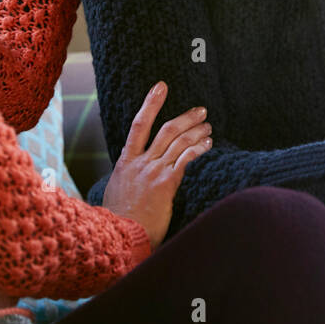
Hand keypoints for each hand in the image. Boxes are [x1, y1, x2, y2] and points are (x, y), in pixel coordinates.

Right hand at [101, 81, 210, 249]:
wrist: (118, 236)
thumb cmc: (118, 220)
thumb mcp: (116, 192)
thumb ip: (127, 177)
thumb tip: (132, 172)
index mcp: (125, 162)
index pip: (138, 125)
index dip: (150, 103)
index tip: (161, 87)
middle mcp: (140, 163)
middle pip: (166, 130)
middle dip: (186, 117)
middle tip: (201, 110)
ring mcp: (152, 172)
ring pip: (178, 142)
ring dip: (197, 132)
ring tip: (208, 127)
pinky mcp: (165, 184)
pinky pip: (185, 159)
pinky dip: (197, 149)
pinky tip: (207, 144)